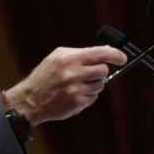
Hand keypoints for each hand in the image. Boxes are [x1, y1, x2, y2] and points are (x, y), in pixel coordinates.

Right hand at [4, 46, 126, 124]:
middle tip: (90, 74)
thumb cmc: (45, 76)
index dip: (115, 55)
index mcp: (69, 58)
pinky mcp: (77, 102)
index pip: (100, 53)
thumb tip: (106, 51)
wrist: (30, 99)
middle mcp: (73, 73)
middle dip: (100, 72)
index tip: (123, 59)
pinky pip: (93, 97)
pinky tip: (74, 94)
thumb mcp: (58, 57)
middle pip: (103, 70)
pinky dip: (88, 96)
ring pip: (100, 85)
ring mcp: (76, 89)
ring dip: (93, 85)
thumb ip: (81, 53)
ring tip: (77, 85)